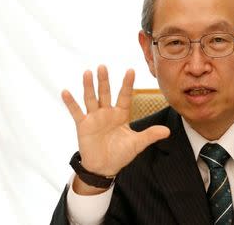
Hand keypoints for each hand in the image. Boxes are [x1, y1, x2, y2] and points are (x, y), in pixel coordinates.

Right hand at [62, 65, 169, 192]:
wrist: (104, 168)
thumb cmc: (121, 154)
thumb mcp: (137, 144)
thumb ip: (150, 135)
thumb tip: (167, 132)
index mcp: (121, 114)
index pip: (124, 96)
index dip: (127, 84)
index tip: (131, 70)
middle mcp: (107, 112)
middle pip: (105, 93)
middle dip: (104, 80)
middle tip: (103, 66)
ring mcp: (94, 118)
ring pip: (91, 98)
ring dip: (88, 86)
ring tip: (87, 72)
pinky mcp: (83, 125)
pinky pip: (76, 112)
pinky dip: (71, 102)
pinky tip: (65, 92)